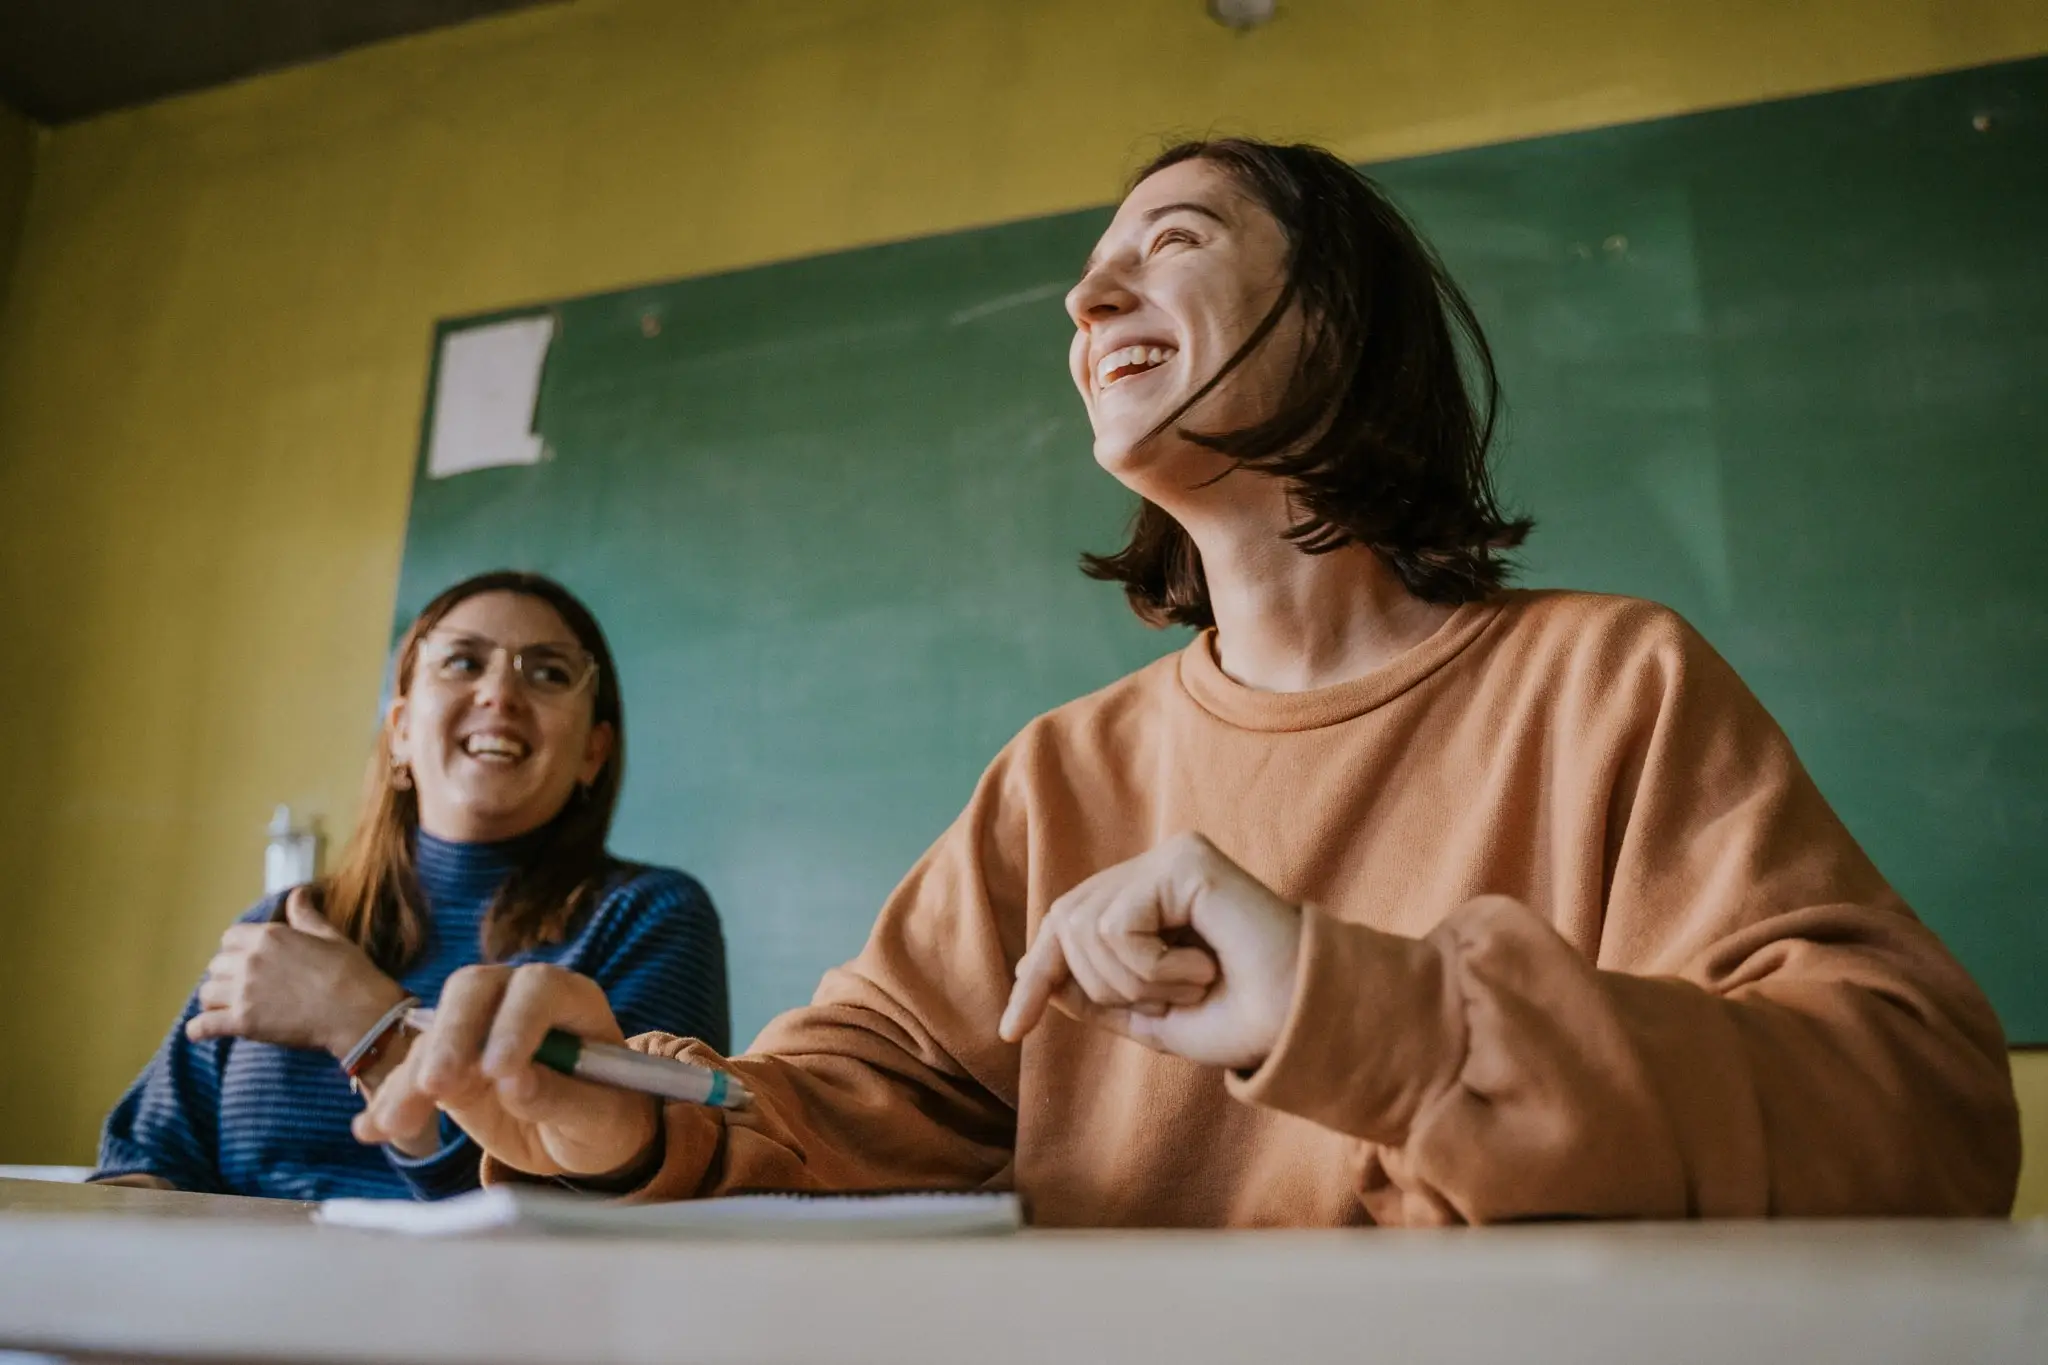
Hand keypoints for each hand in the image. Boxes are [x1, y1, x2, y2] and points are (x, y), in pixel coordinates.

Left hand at [185, 888, 407, 1056]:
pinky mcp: (243, 1022)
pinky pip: (202, 1026)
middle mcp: (249, 960)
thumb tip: (297, 893)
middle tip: (246, 988)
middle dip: (228, 975)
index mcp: (268, 936)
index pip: (230, 938)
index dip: (238, 949)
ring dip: (217, 1000)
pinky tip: (204, 1031)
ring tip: (230, 1008)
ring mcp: (243, 992)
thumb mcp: (330, 935)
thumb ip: (305, 915)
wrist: (358, 1011)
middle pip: (216, 965)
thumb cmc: (349, 971)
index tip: (251, 961)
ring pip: (207, 994)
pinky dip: (199, 1030)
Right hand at [352, 963, 659, 1180]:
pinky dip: (392, 1100)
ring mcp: (479, 1029)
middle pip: (474, 991)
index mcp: (571, 1000)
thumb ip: (564, 1098)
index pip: (539, 988)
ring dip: (411, 1079)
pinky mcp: (449, 1064)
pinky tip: (373, 1128)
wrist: (584, 1136)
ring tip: (396, 1123)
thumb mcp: (602, 1117)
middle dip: (452, 1036)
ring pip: (435, 1036)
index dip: (515, 1023)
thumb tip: (515, 1085)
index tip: (500, 1071)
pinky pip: (413, 1074)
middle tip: (436, 1085)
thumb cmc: (607, 1117)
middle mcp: (519, 1002)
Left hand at [998, 832, 1304, 1070]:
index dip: (1037, 974)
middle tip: (1160, 1009)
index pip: (1068, 927)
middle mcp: (1156, 871)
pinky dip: (1153, 967)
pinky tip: (1203, 968)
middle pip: (1065, 923)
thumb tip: (1038, 977)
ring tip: (1192, 985)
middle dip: (1089, 984)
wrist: (1299, 1024)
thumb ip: (1098, 996)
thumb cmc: (1242, 1020)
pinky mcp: (1185, 860)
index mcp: (1149, 902)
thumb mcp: (1152, 1017)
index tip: (1012, 1031)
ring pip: (1088, 930)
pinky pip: (1120, 925)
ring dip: (1135, 982)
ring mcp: (1170, 860)